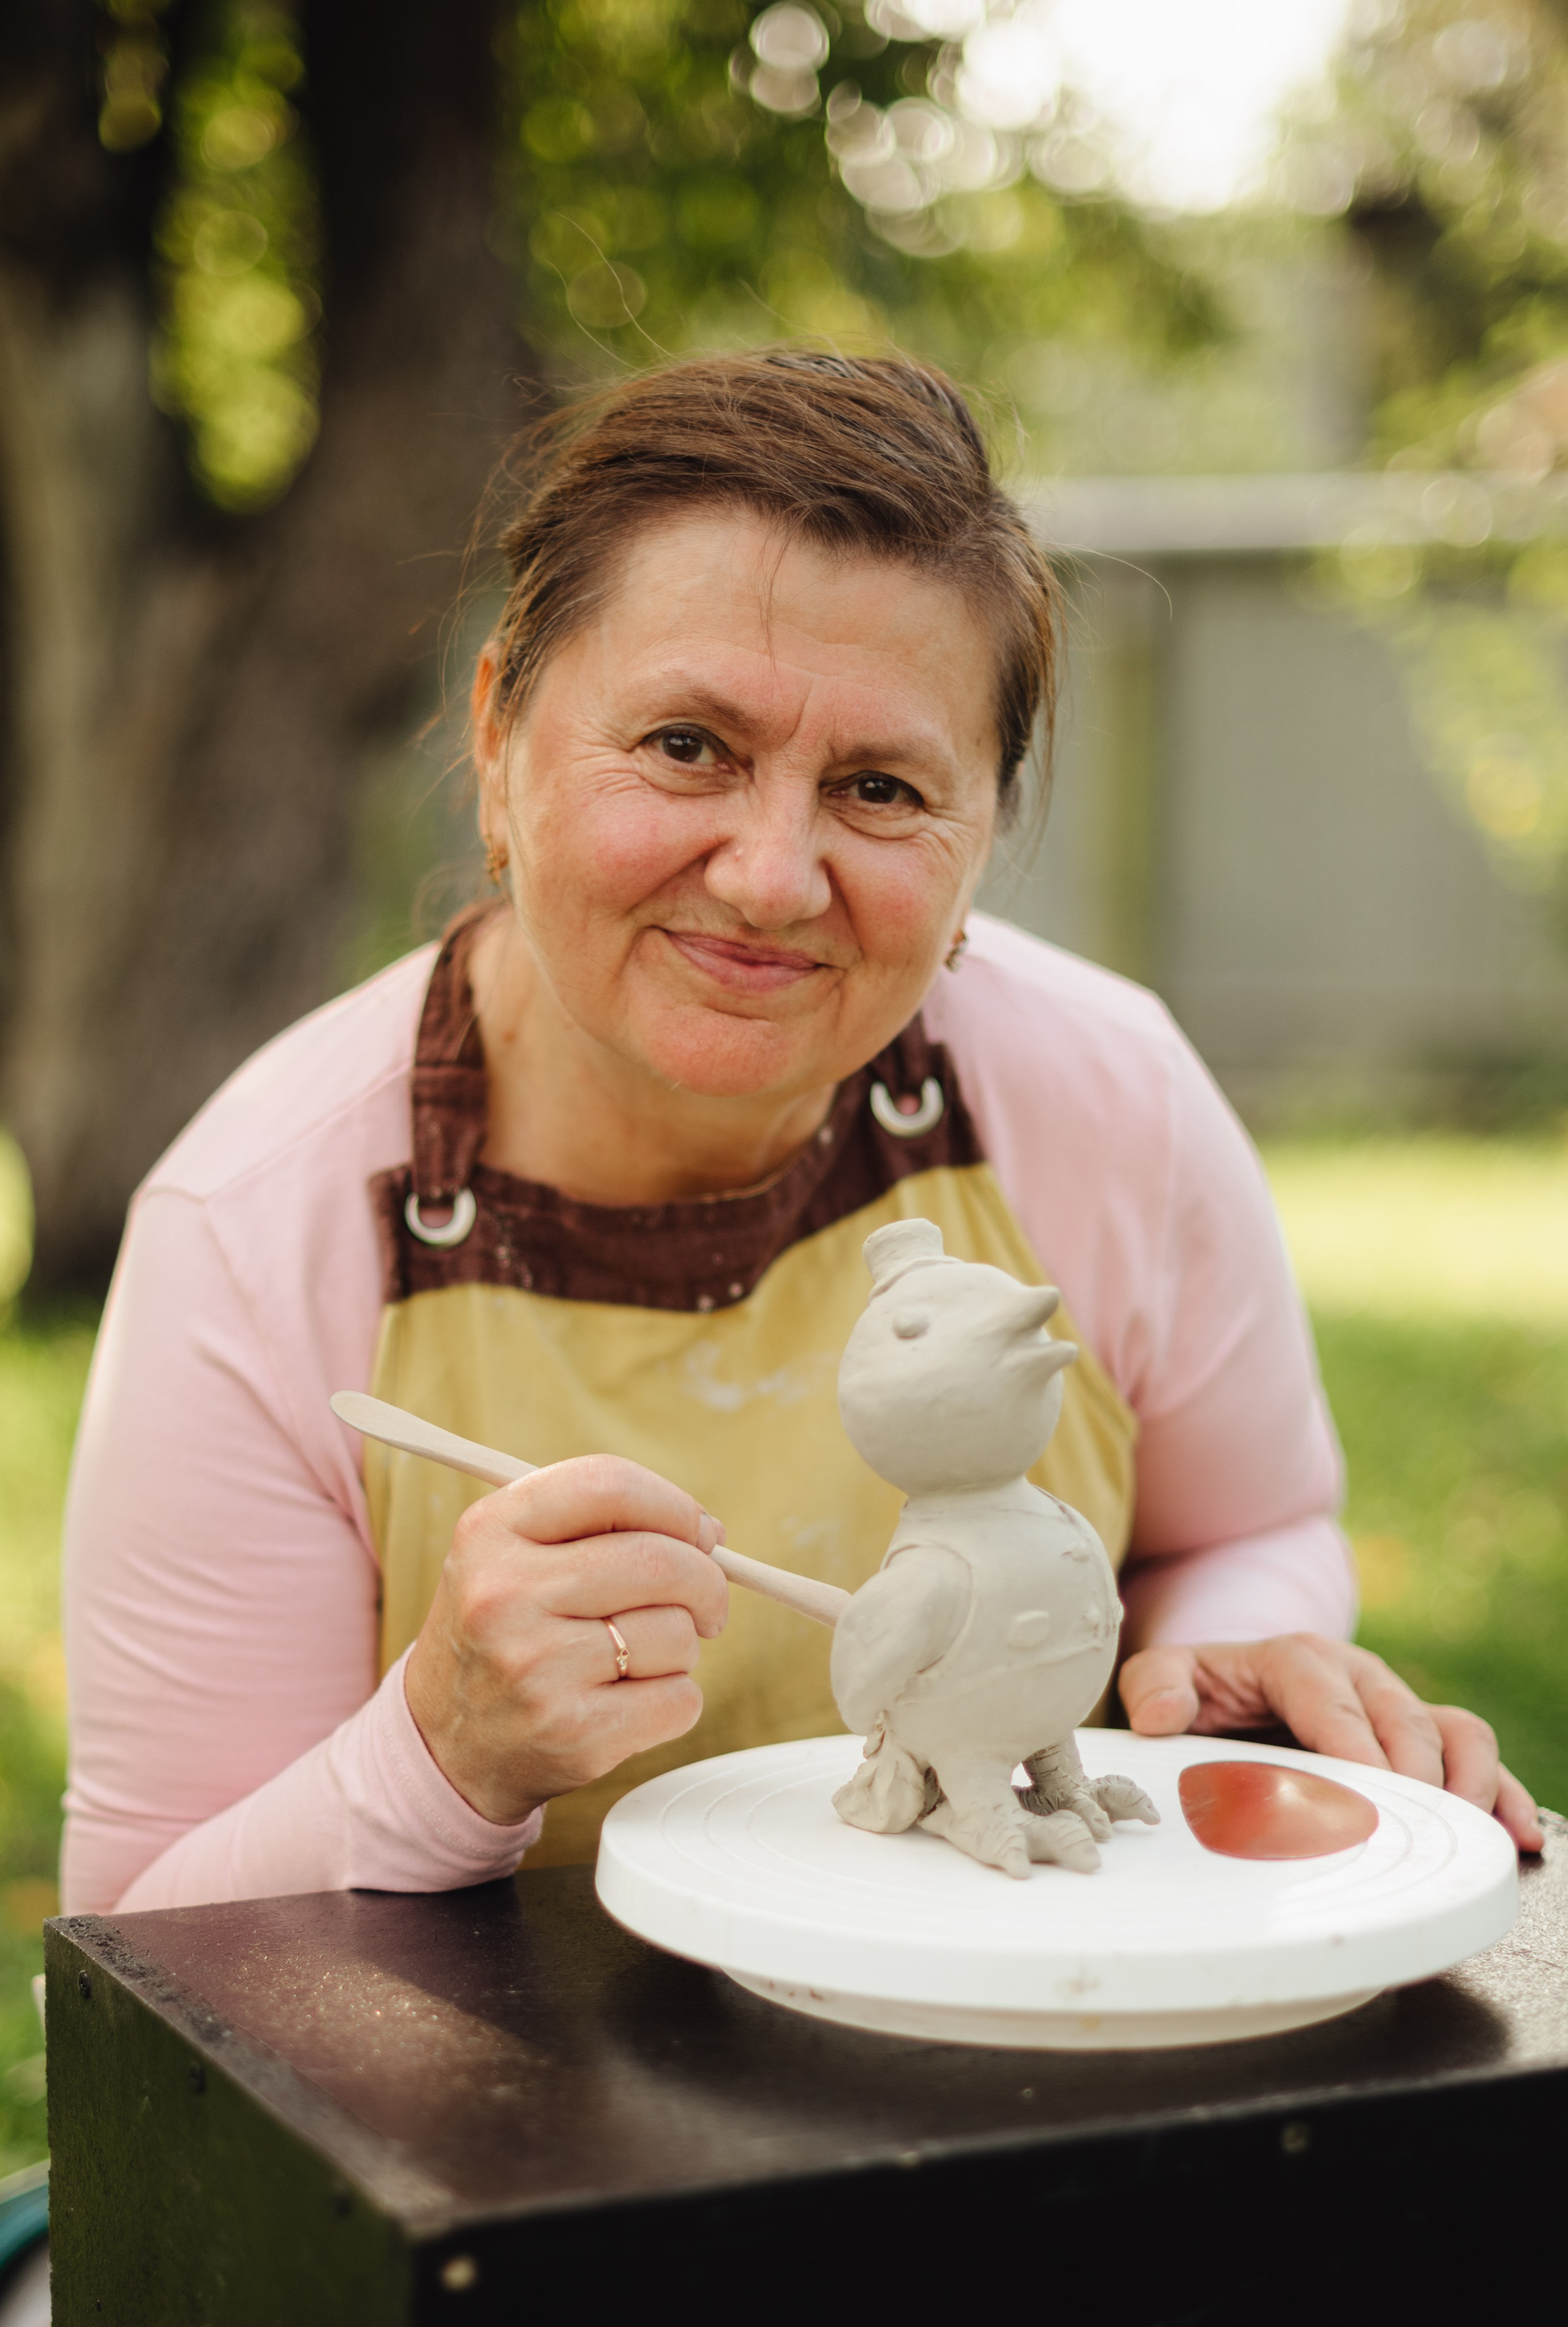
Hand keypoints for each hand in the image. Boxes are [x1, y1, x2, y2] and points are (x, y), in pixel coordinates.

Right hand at [405, 1454, 727, 1825]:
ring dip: (681, 1646)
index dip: (674, 1506)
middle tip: (706, 1603)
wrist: (447, 1747)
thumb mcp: (512, 1557)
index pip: (609, 1485)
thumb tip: (709, 1533)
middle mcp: (504, 1595)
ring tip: (634, 1660)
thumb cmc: (503, 1636)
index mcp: (489, 1532)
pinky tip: (630, 1703)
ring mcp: (536, 1668)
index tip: (700, 1533)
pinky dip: (676, 1700)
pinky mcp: (573, 1733)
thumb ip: (597, 1527)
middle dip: (705, 1582)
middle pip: (661, 1562)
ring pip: (677, 1633)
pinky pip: (680, 1698)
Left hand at [1119, 1634, 1542, 1852]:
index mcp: (1297, 1659)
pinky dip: (1503, 1794)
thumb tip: (1158, 1716)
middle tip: (1409, 1831)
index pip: (1334, 1699)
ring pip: (1456, 1732)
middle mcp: (1357, 1677)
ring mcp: (1394, 1708)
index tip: (1365, 1793)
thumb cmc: (1201, 1691)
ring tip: (1467, 1833)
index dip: (1353, 1747)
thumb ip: (1154, 1687)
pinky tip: (1517, 1833)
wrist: (1230, 1693)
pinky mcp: (1419, 1742)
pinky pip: (1474, 1759)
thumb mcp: (1164, 1678)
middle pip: (1405, 1718)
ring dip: (1470, 1783)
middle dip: (1413, 1776)